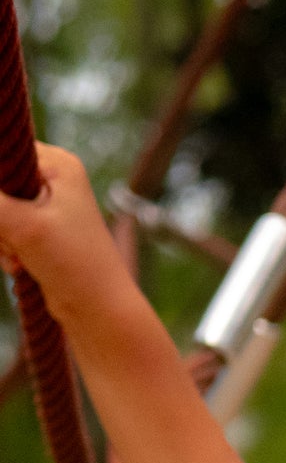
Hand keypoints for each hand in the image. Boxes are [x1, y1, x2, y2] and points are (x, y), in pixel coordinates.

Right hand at [0, 143, 131, 330]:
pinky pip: (4, 230)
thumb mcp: (22, 226)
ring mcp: (48, 204)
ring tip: (19, 256)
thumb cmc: (73, 263)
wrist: (97, 309)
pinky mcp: (41, 229)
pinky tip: (20, 265)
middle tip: (13, 239)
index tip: (4, 216)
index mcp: (58, 164)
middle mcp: (54, 178)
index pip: (2, 153)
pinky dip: (6, 248)